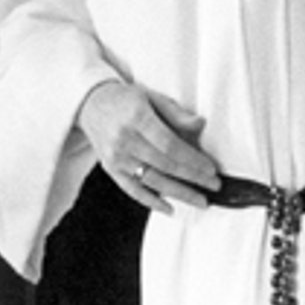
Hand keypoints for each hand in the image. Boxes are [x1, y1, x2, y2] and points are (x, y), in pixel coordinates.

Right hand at [77, 80, 218, 212]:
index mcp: (136, 117)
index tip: (211, 169)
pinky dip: (151, 201)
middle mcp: (124, 139)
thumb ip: (175, 113)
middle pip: (164, 165)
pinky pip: (132, 190)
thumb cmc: (125, 99)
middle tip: (214, 186)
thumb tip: (199, 124)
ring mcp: (116, 156)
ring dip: (179, 193)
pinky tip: (170, 208)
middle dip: (193, 178)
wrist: (90, 104)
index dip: (192, 160)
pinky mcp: (111, 168)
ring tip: (200, 201)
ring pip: (151, 180)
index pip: (169, 144)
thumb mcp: (151, 96)